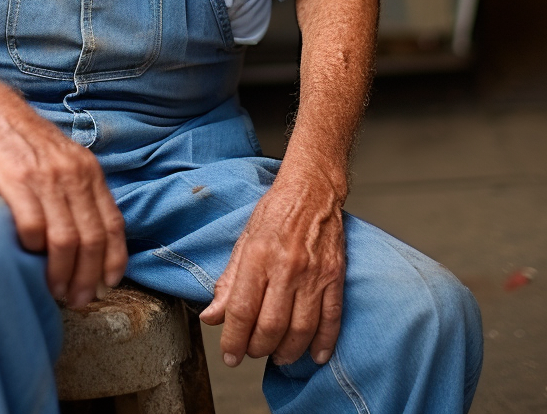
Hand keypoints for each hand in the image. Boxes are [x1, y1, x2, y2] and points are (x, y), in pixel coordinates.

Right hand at [0, 92, 126, 308]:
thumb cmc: (27, 142)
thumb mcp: (65, 160)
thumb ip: (81, 191)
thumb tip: (93, 238)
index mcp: (89, 171)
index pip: (112, 223)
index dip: (114, 259)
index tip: (108, 285)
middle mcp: (73, 174)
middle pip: (91, 238)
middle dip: (87, 276)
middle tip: (78, 300)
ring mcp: (45, 177)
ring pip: (64, 238)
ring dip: (61, 272)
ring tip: (55, 291)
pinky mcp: (15, 179)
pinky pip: (31, 225)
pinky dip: (33, 248)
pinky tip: (29, 256)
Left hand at [199, 168, 345, 366]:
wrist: (312, 190)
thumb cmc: (275, 213)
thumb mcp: (243, 241)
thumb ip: (228, 282)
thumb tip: (210, 318)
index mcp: (258, 255)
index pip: (242, 310)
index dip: (233, 339)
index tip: (229, 355)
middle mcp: (286, 266)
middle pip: (270, 327)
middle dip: (257, 349)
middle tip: (251, 352)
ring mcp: (314, 273)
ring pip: (300, 330)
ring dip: (287, 353)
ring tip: (277, 355)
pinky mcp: (335, 277)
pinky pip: (331, 320)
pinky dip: (323, 344)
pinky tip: (313, 355)